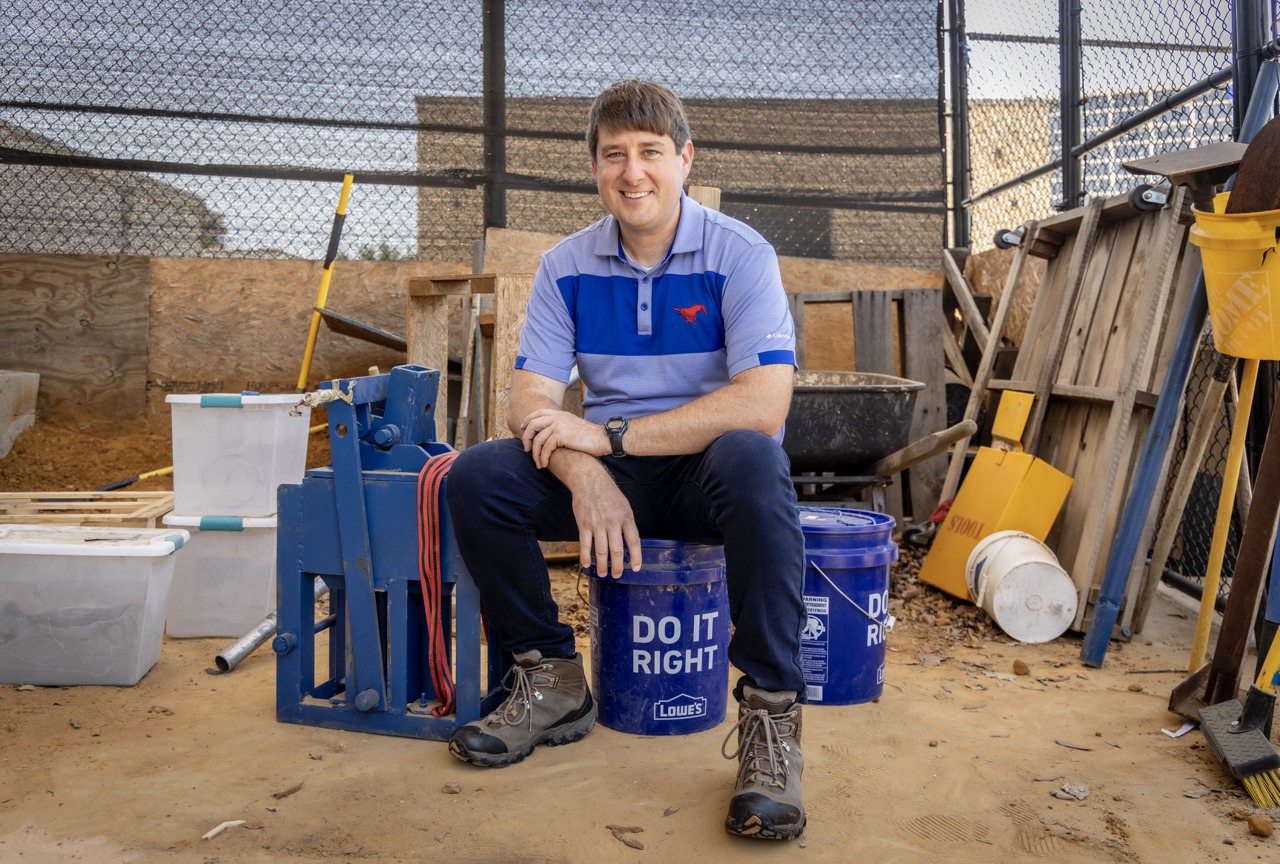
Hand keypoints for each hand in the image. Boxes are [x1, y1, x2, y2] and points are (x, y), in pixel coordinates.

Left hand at [521, 408, 609, 468]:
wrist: (604, 438)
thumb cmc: (592, 438)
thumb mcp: (575, 427)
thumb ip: (563, 428)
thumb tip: (553, 437)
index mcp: (561, 414)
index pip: (538, 412)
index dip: (528, 420)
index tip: (523, 429)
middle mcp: (558, 417)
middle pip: (533, 424)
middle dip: (527, 438)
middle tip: (527, 450)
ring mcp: (558, 425)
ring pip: (538, 439)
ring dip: (535, 453)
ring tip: (538, 463)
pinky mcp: (560, 435)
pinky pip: (545, 448)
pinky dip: (542, 457)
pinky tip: (544, 464)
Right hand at [561, 459, 641, 577]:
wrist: (589, 479)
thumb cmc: (609, 493)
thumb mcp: (624, 505)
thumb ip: (627, 524)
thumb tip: (628, 543)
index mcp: (626, 517)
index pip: (633, 541)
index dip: (636, 556)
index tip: (635, 568)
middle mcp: (612, 522)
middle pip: (616, 550)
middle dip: (617, 566)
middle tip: (617, 575)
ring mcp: (597, 524)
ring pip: (601, 550)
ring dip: (602, 565)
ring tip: (603, 573)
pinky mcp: (584, 524)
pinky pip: (585, 544)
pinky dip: (586, 556)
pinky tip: (587, 564)